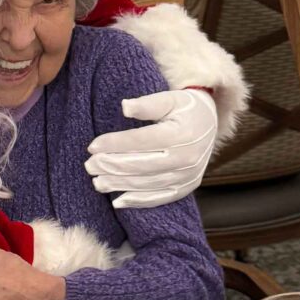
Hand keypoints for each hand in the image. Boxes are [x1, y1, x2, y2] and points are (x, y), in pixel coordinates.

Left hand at [85, 89, 216, 208]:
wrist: (210, 122)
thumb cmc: (184, 107)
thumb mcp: (169, 98)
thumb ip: (147, 104)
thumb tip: (124, 106)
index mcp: (180, 134)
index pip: (140, 141)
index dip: (114, 144)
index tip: (92, 146)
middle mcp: (185, 158)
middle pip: (140, 165)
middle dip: (111, 166)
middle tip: (89, 165)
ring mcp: (187, 175)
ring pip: (147, 183)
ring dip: (119, 185)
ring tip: (97, 183)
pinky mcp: (186, 187)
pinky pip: (160, 198)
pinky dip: (138, 201)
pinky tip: (118, 201)